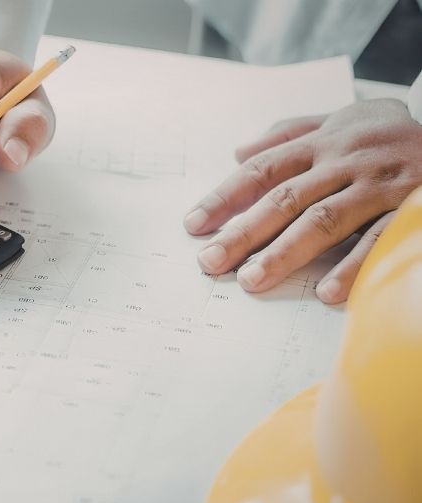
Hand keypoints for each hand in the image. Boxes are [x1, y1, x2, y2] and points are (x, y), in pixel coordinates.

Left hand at [183, 99, 421, 303]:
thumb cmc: (391, 132)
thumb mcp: (342, 119)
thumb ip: (291, 133)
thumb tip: (239, 151)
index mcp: (323, 142)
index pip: (261, 171)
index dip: (224, 198)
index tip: (193, 225)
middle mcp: (344, 160)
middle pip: (283, 199)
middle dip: (242, 233)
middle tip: (210, 262)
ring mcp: (378, 184)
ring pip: (322, 220)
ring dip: (284, 253)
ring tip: (251, 280)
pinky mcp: (411, 207)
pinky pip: (378, 240)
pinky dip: (352, 266)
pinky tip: (326, 292)